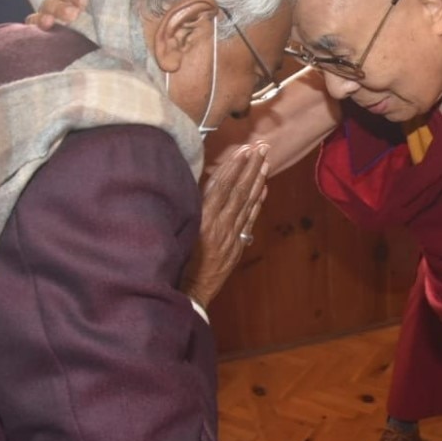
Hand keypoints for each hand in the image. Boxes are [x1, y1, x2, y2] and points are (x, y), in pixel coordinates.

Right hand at [182, 143, 269, 309]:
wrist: (188, 294)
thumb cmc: (175, 262)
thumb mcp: (179, 231)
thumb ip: (192, 208)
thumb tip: (204, 182)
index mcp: (204, 219)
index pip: (223, 186)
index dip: (235, 166)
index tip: (244, 148)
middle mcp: (220, 225)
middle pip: (240, 190)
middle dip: (252, 167)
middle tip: (263, 147)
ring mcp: (231, 236)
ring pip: (247, 203)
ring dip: (257, 180)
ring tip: (266, 162)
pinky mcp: (236, 246)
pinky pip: (249, 220)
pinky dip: (257, 203)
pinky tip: (263, 189)